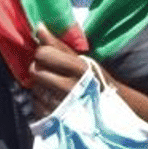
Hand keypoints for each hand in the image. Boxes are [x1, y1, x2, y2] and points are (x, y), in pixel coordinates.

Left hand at [29, 24, 147, 144]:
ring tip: (54, 87)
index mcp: (78, 68)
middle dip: (39, 68)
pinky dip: (41, 101)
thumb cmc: (95, 80)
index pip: (44, 53)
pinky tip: (53, 100)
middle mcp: (70, 87)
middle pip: (35, 70)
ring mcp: (63, 106)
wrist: (113, 112)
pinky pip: (36, 105)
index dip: (43, 52)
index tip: (49, 55)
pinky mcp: (56, 122)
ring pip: (34, 88)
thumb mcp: (83, 60)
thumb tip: (39, 27)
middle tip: (50, 71)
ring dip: (40, 86)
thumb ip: (59, 44)